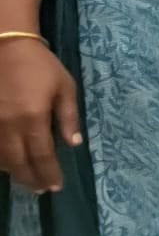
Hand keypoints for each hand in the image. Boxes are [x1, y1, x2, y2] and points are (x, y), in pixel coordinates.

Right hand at [0, 38, 81, 192]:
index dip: (48, 173)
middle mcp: (9, 125)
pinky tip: (8, 163)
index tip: (55, 185)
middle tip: (41, 189)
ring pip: (1, 159)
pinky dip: (0, 159)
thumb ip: (68, 116)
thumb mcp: (64, 87)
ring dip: (14, 172)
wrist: (6, 46)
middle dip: (31, 179)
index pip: (41, 155)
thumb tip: (73, 143)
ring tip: (28, 179)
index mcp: (33, 117)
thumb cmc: (40, 65)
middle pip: (18, 163)